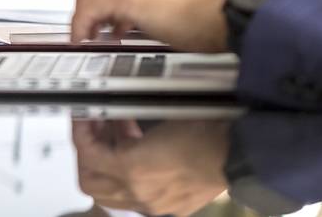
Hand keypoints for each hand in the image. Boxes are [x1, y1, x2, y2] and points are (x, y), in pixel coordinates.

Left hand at [70, 116, 227, 214]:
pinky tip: (140, 155)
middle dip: (87, 154)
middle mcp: (138, 193)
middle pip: (90, 182)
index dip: (81, 132)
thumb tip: (110, 115)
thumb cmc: (204, 130)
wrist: (240, 154)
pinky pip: (135, 200)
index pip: (87, 154)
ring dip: (106, 168)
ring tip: (118, 138)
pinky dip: (128, 180)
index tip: (84, 115)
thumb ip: (127, 123)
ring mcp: (153, 205)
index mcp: (131, 169)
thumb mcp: (159, 116)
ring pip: (110, 195)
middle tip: (95, 129)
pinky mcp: (170, 209)